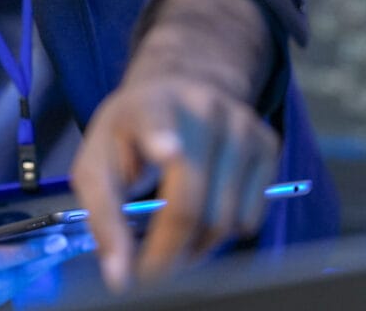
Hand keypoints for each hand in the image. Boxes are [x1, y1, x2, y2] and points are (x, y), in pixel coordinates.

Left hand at [68, 0, 280, 290]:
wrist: (180, 87)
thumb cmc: (131, 134)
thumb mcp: (98, 161)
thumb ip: (103, 217)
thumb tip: (120, 277)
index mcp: (149, 106)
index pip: (157, 120)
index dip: (162, 138)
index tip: (168, 150)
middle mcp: (201, 107)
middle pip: (192, 201)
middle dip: (169, 250)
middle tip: (152, 270)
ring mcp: (241, 124)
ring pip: (225, 219)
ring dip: (197, 246)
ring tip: (174, 235)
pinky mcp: (267, 142)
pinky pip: (250, 217)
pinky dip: (225, 232)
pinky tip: (205, 211)